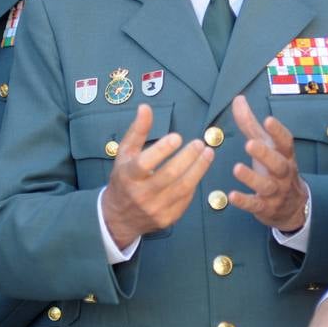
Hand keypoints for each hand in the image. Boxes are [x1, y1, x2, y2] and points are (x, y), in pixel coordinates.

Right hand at [102, 104, 214, 249]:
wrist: (119, 217)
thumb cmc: (124, 178)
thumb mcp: (124, 154)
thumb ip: (137, 131)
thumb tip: (146, 107)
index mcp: (128, 176)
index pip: (144, 164)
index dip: (161, 150)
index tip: (177, 137)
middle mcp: (141, 194)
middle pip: (169, 176)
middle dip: (188, 158)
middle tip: (200, 143)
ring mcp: (155, 209)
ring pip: (182, 188)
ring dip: (199, 169)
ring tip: (208, 153)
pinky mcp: (167, 219)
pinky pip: (185, 199)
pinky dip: (194, 184)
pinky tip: (199, 170)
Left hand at [228, 96, 307, 231]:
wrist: (293, 207)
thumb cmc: (275, 169)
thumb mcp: (266, 146)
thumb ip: (251, 124)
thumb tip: (238, 99)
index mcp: (284, 156)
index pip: (285, 142)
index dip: (278, 131)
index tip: (268, 119)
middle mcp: (283, 174)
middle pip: (278, 164)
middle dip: (265, 154)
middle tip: (249, 144)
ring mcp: (276, 192)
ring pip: (266, 185)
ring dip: (252, 177)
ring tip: (236, 168)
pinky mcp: (266, 208)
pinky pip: (255, 205)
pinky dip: (244, 201)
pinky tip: (232, 196)